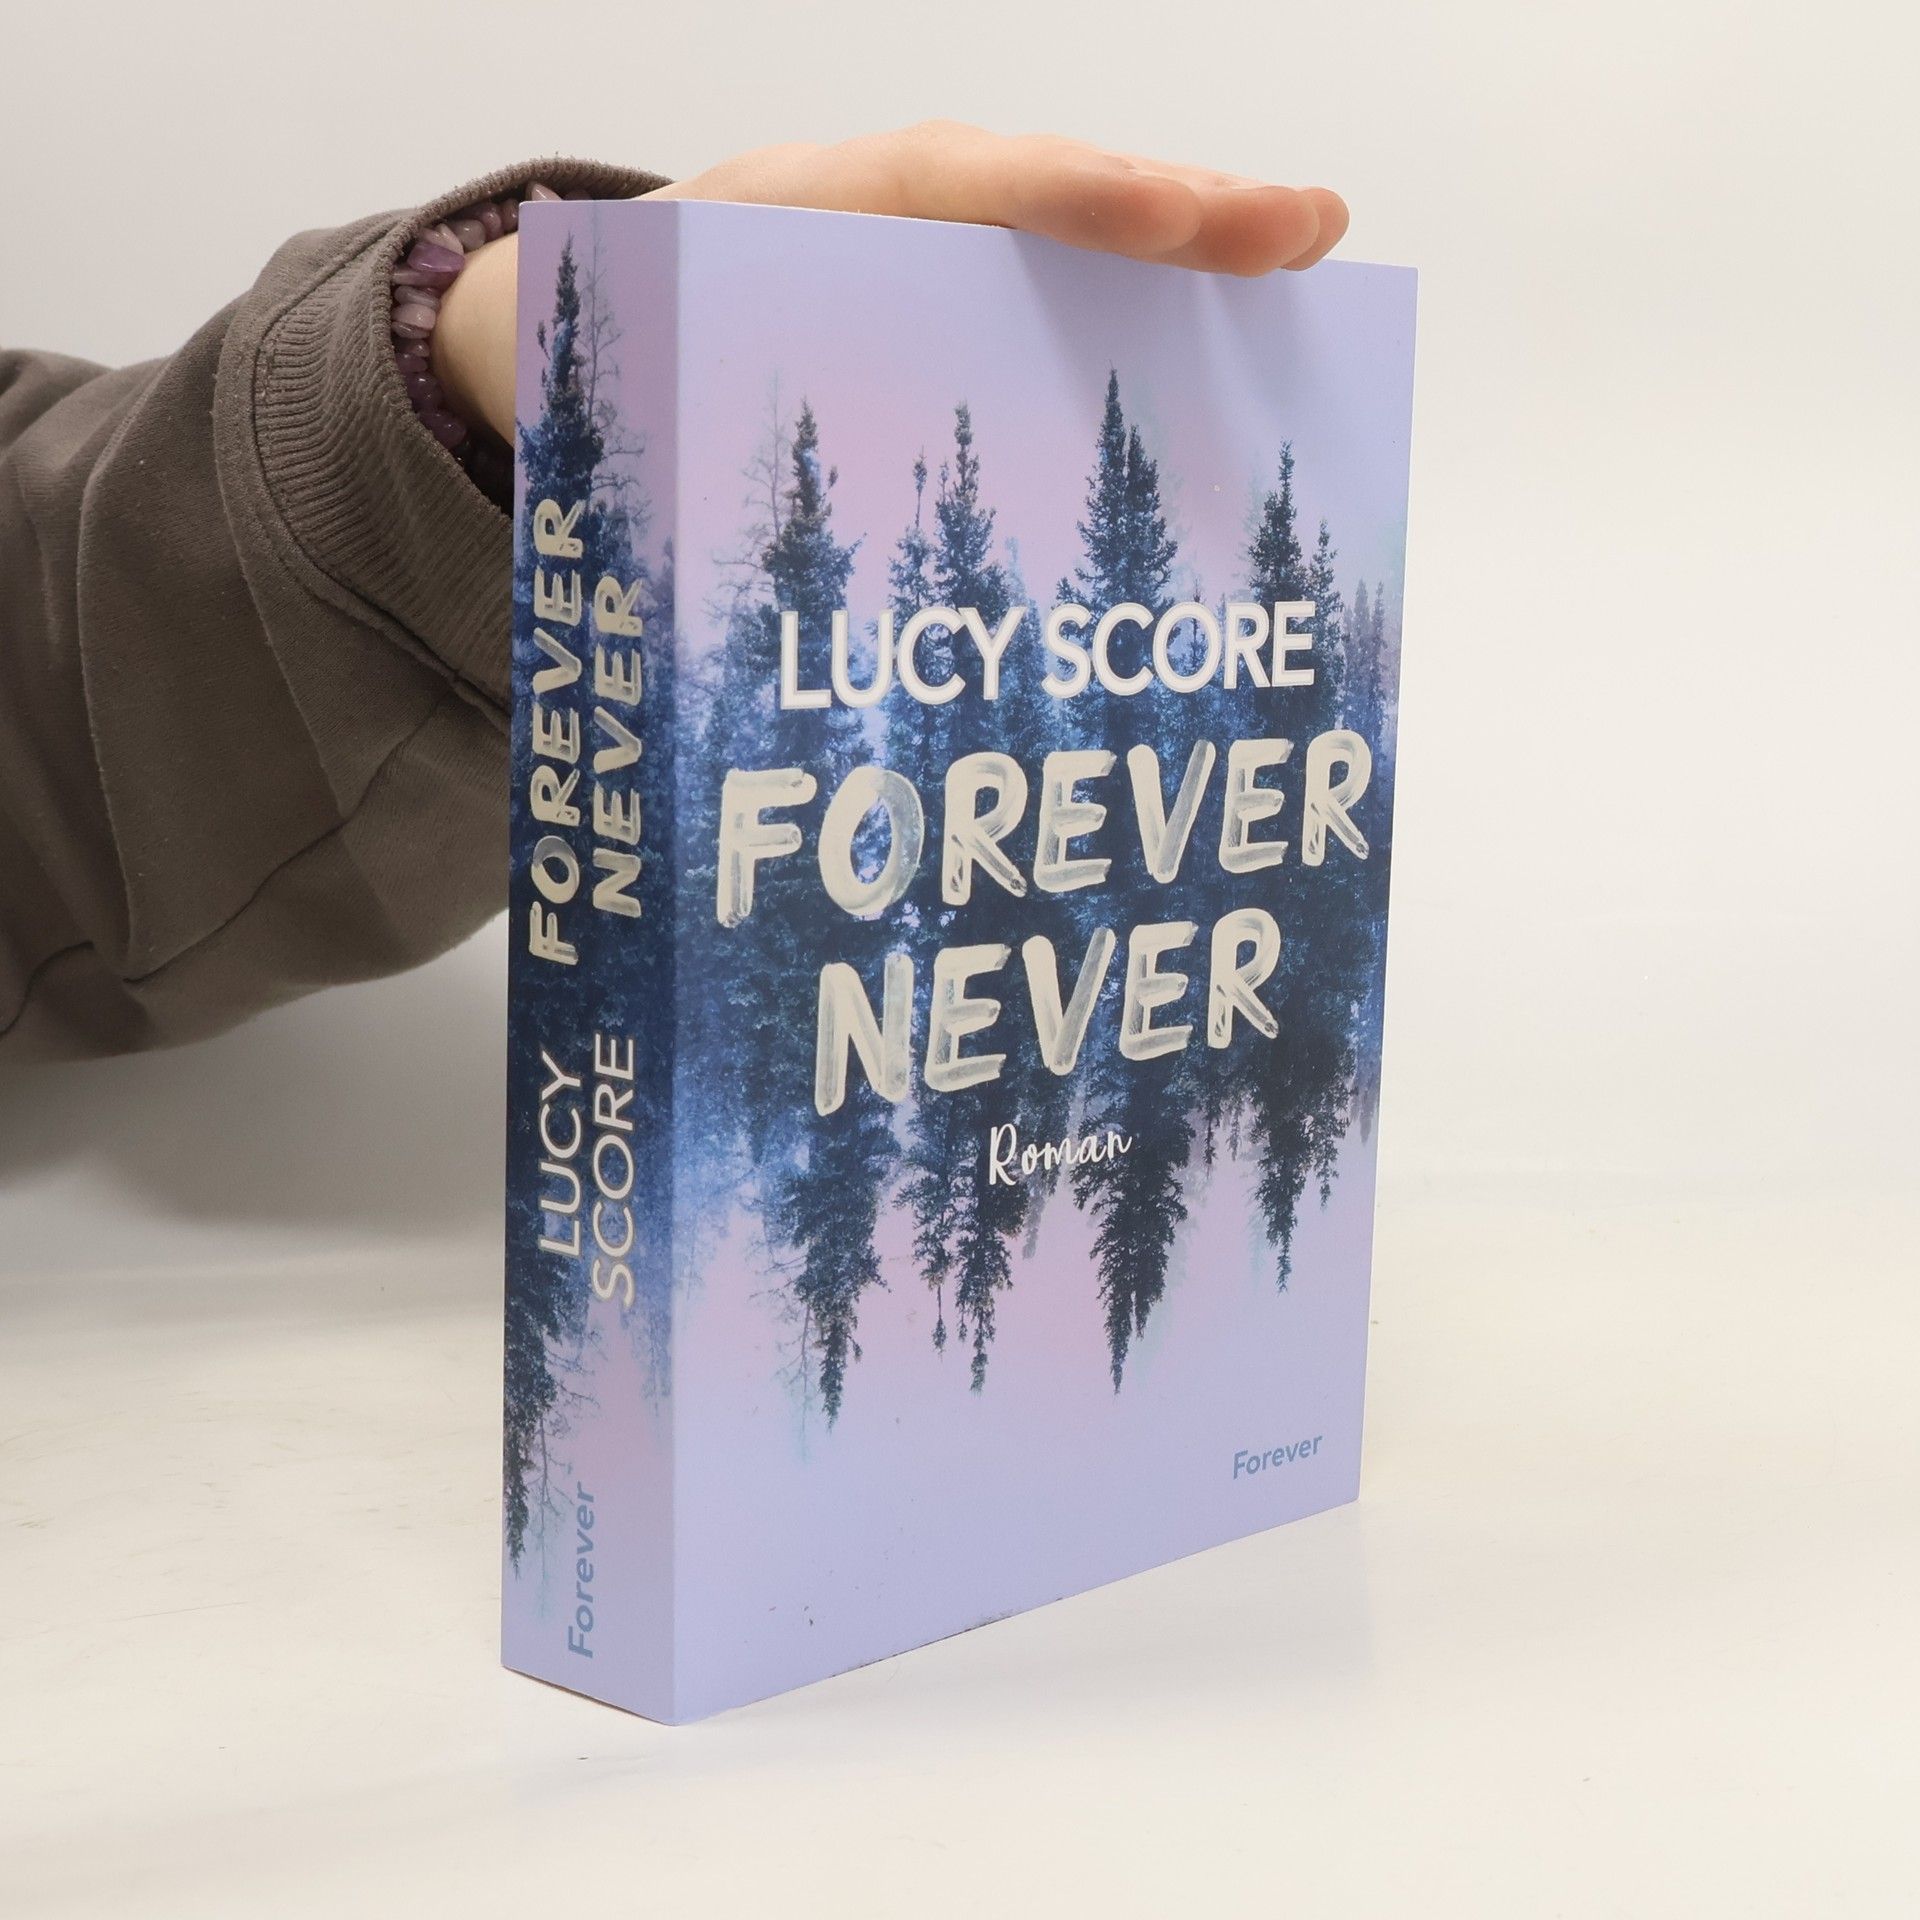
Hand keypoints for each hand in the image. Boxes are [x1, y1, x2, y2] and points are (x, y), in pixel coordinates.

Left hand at [435, 124, 1347, 442]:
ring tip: (1298, 250)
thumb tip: (768, 530)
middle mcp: (890, 217)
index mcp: (810, 211)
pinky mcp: (944, 299)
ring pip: (1065, 226)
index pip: (951, 181)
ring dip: (1184, 240)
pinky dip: (1141, 291)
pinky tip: (1222, 331)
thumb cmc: (630, 351)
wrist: (578, 330)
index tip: (1173, 223)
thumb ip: (702, 396)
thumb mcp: (643, 366)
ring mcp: (928, 250)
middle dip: (1175, 206)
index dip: (1067, 199)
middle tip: (1302, 229)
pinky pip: (1049, 279)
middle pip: (1046, 188)